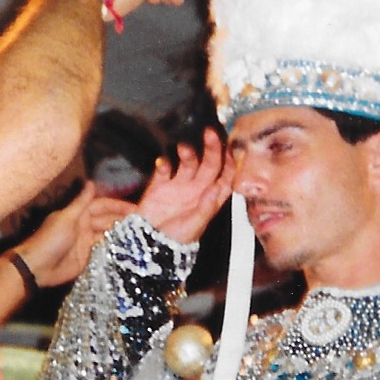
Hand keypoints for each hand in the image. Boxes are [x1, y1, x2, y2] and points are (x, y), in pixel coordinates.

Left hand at [14, 183, 133, 287]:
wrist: (37, 267)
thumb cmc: (50, 239)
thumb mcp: (67, 218)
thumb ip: (81, 202)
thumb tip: (91, 182)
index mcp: (80, 215)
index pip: (103, 206)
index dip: (119, 206)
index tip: (137, 208)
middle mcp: (85, 227)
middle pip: (108, 221)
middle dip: (124, 221)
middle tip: (145, 224)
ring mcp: (87, 244)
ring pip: (108, 236)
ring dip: (122, 236)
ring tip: (141, 237)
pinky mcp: (88, 259)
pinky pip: (105, 252)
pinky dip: (115, 251)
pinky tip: (129, 251)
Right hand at [138, 129, 231, 243]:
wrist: (148, 245)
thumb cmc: (175, 240)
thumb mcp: (194, 226)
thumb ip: (205, 208)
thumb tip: (214, 190)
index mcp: (209, 199)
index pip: (225, 177)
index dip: (229, 163)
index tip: (230, 149)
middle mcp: (197, 189)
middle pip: (209, 165)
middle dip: (212, 149)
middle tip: (210, 134)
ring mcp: (179, 186)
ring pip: (188, 163)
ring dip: (188, 154)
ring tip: (184, 149)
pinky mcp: (160, 185)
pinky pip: (164, 169)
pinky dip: (163, 163)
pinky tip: (163, 162)